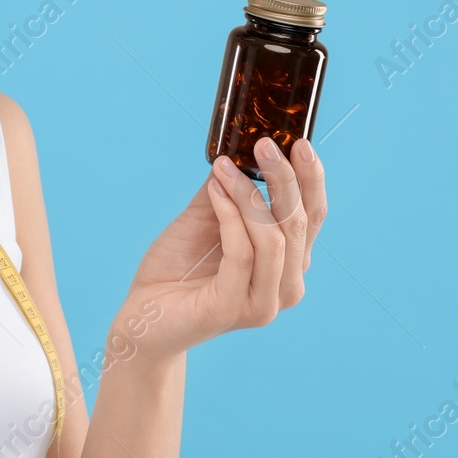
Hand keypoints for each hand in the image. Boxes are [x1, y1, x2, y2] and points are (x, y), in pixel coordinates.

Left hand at [122, 137, 326, 359]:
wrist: (144, 315)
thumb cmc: (177, 268)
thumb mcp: (206, 217)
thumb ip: (228, 190)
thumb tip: (239, 150)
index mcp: (289, 263)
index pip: (313, 216)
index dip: (311, 179)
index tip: (299, 143)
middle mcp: (285, 286)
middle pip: (299, 224)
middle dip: (285, 179)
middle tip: (264, 144)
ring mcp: (263, 303)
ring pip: (274, 239)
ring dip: (250, 196)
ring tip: (224, 170)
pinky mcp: (233, 309)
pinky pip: (242, 254)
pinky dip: (230, 217)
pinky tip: (216, 192)